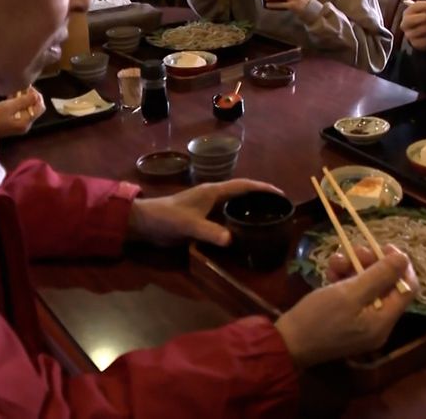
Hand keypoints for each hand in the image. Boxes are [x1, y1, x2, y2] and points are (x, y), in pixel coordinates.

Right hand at [0, 87, 44, 136]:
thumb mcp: (8, 106)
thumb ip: (24, 101)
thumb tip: (36, 95)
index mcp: (26, 121)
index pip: (40, 107)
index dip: (37, 96)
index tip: (28, 88)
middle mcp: (26, 125)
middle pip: (34, 108)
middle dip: (29, 97)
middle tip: (21, 88)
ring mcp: (19, 125)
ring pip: (27, 109)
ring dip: (23, 99)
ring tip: (14, 91)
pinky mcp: (13, 124)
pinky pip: (20, 112)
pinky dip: (17, 104)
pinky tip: (10, 97)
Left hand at [127, 178, 282, 246]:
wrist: (144, 222)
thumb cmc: (166, 218)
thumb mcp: (188, 225)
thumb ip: (209, 231)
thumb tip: (231, 240)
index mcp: (213, 191)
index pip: (244, 186)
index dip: (263, 188)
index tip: (281, 194)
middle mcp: (212, 195)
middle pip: (242, 193)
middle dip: (260, 198)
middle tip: (278, 209)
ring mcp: (207, 206)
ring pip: (234, 204)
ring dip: (249, 208)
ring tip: (266, 218)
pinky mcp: (201, 216)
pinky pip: (226, 214)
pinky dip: (237, 218)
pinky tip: (242, 230)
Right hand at [275, 246, 416, 367]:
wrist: (287, 342)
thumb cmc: (319, 318)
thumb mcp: (350, 293)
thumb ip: (380, 275)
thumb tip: (404, 258)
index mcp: (384, 321)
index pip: (408, 289)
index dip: (400, 265)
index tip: (385, 247)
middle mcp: (378, 323)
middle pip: (387, 285)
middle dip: (372, 263)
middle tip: (355, 250)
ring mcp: (362, 321)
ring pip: (367, 285)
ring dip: (354, 268)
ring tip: (336, 260)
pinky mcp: (347, 318)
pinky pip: (353, 293)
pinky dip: (344, 279)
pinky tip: (330, 271)